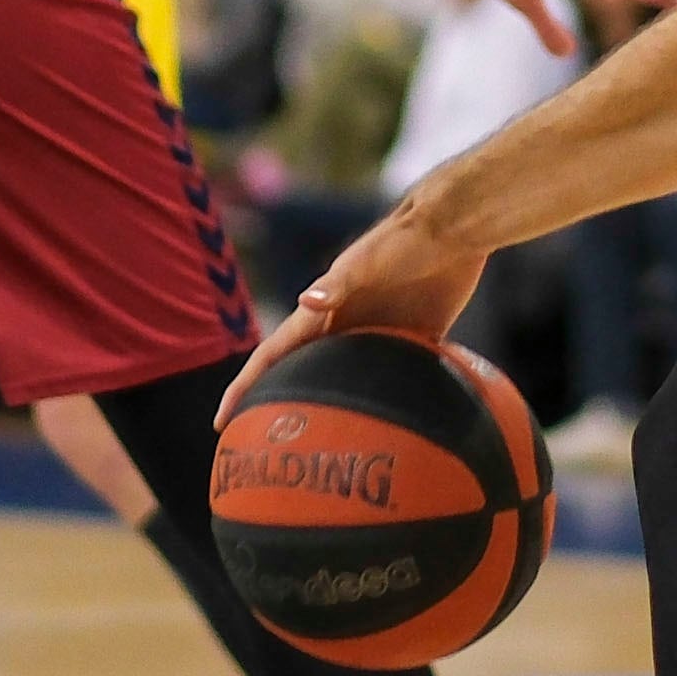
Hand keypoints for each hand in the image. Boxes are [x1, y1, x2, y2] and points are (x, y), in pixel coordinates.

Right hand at [217, 202, 489, 425]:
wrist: (455, 229)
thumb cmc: (404, 241)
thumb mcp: (367, 261)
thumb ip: (338, 283)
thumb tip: (304, 300)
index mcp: (324, 312)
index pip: (273, 355)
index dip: (244, 387)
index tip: (221, 423)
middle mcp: (346, 327)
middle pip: (302, 374)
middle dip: (277, 406)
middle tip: (256, 447)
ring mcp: (379, 334)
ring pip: (346, 380)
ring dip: (331, 409)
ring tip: (317, 448)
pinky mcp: (415, 338)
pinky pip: (394, 379)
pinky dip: (383, 402)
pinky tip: (386, 432)